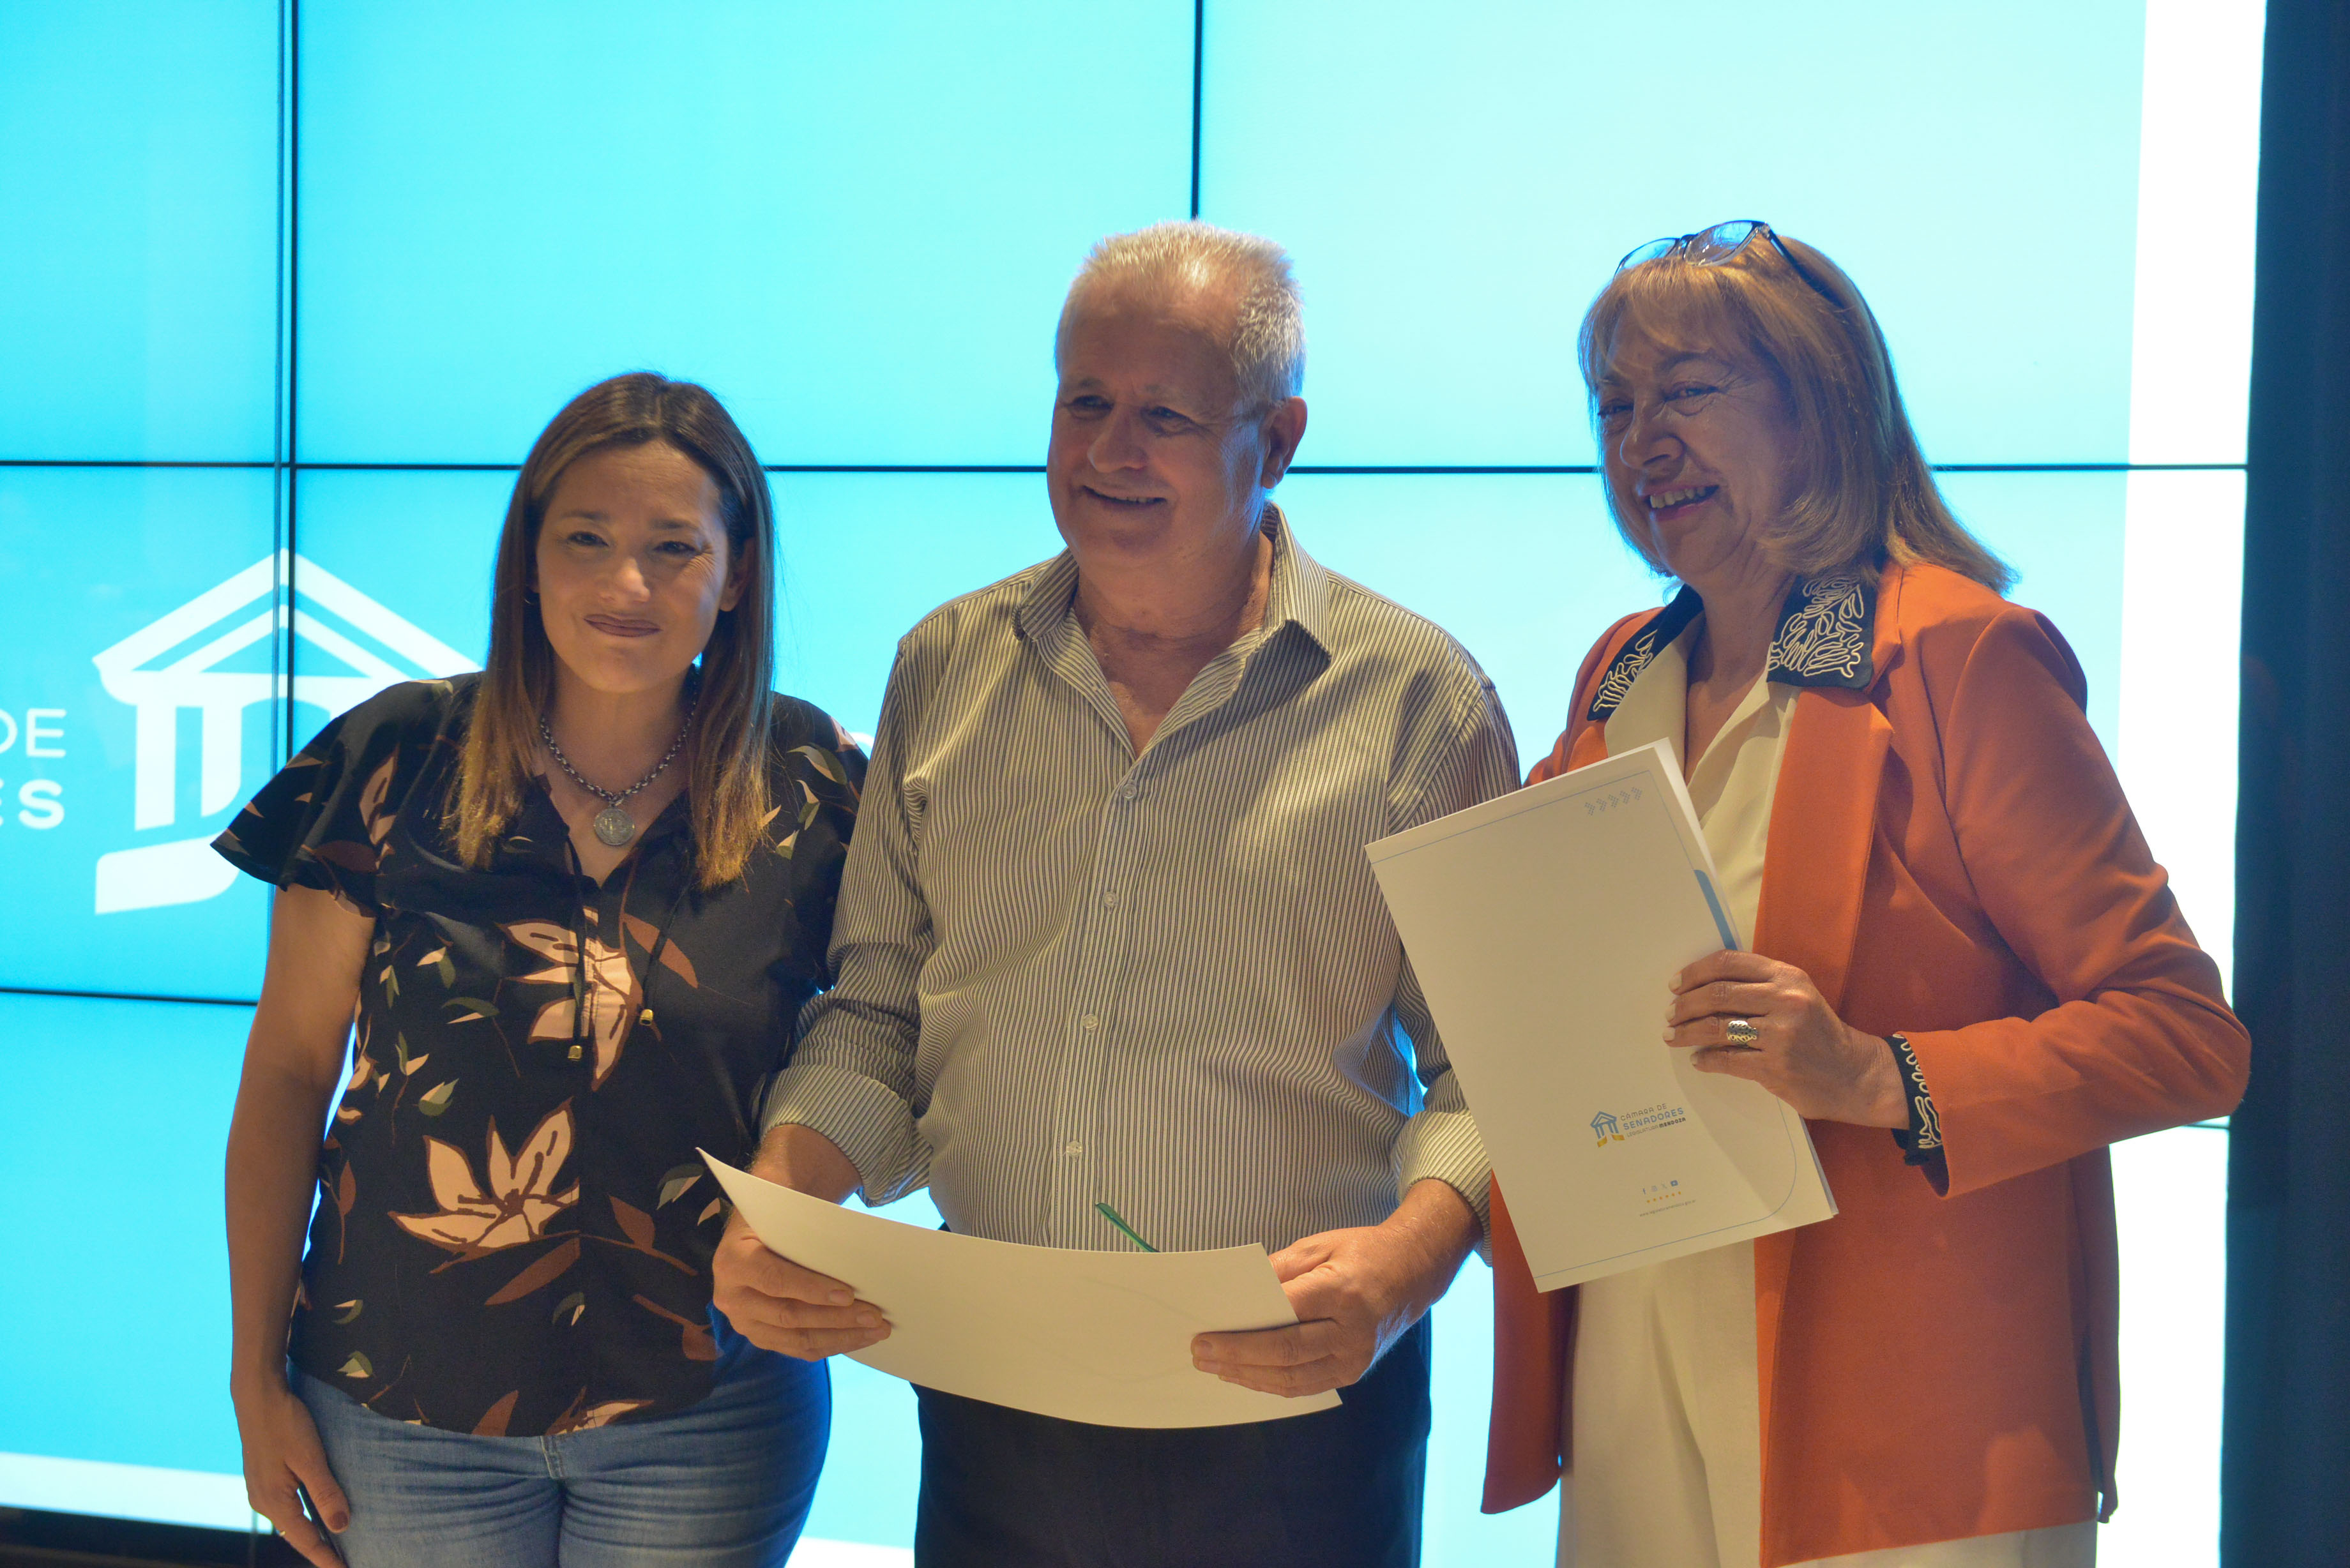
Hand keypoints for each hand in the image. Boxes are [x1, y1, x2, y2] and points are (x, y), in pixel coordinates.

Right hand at [232, 1376, 346, 1567]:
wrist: (257, 1396)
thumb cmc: (285, 1422)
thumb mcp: (310, 1457)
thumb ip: (326, 1492)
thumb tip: (341, 1527)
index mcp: (273, 1501)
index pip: (305, 1540)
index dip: (326, 1559)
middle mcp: (263, 1501)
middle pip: (297, 1535)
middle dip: (320, 1551)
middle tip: (344, 1563)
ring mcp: (261, 1490)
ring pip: (292, 1521)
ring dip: (312, 1534)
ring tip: (336, 1547)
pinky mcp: (265, 1478)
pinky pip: (288, 1507)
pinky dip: (304, 1517)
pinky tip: (318, 1516)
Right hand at [711, 1211, 891, 1359]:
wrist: (755, 1230)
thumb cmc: (776, 1217)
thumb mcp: (783, 1213)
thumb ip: (807, 1229)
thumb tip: (853, 1248)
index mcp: (733, 1261)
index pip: (774, 1280)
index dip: (811, 1289)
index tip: (848, 1294)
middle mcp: (732, 1297)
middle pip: (789, 1315)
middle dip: (837, 1319)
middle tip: (875, 1317)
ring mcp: (745, 1322)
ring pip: (796, 1339)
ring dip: (840, 1337)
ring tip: (876, 1331)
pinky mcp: (761, 1336)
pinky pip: (798, 1348)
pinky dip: (830, 1345)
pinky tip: (858, 1339)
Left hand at [1189, 1179, 1476, 1397]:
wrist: (1414, 1272)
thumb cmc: (1363, 1253)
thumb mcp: (1319, 1245)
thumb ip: (1278, 1270)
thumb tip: (1238, 1295)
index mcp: (1344, 1291)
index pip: (1285, 1315)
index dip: (1243, 1329)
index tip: (1207, 1331)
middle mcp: (1353, 1330)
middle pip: (1286, 1352)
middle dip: (1237, 1355)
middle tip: (1200, 1353)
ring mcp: (1357, 1357)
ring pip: (1294, 1378)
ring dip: (1249, 1376)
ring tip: (1215, 1368)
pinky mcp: (1354, 1371)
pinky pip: (1306, 1384)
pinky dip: (1272, 1382)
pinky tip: (1245, 1374)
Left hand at [1666, 950, 1904, 1126]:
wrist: (1854, 1073)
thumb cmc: (1819, 1031)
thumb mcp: (1797, 994)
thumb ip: (1760, 984)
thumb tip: (1704, 986)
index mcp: (1787, 977)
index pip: (1728, 963)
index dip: (1695, 972)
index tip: (1676, 983)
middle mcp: (1784, 1001)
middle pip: (1717, 994)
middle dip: (1684, 1004)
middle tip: (1669, 1013)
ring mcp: (1780, 1036)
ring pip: (1717, 1028)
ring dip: (1687, 1032)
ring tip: (1673, 1036)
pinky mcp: (1775, 1067)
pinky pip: (1727, 1060)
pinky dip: (1707, 1059)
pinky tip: (1699, 1059)